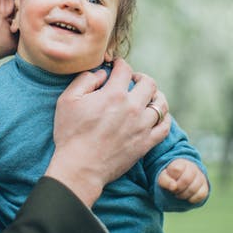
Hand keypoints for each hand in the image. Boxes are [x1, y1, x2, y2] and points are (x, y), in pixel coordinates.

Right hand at [45, 58, 170, 206]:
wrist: (80, 168)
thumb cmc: (70, 133)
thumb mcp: (67, 100)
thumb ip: (85, 80)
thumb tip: (103, 74)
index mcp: (113, 94)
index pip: (125, 69)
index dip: (120, 64)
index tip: (116, 65)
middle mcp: (132, 107)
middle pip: (149, 83)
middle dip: (140, 77)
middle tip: (132, 80)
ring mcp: (142, 126)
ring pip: (161, 103)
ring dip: (155, 96)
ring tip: (147, 96)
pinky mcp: (146, 143)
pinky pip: (165, 126)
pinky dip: (163, 118)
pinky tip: (155, 116)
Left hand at [157, 158, 208, 203]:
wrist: (181, 179)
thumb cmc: (171, 177)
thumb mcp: (163, 177)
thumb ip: (165, 180)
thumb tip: (173, 187)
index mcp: (180, 162)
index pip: (176, 170)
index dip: (171, 179)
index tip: (170, 182)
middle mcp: (192, 167)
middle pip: (186, 179)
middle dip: (178, 188)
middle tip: (174, 191)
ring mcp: (200, 176)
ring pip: (194, 188)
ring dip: (184, 195)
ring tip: (179, 194)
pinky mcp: (205, 186)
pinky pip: (201, 195)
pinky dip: (192, 199)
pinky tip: (187, 197)